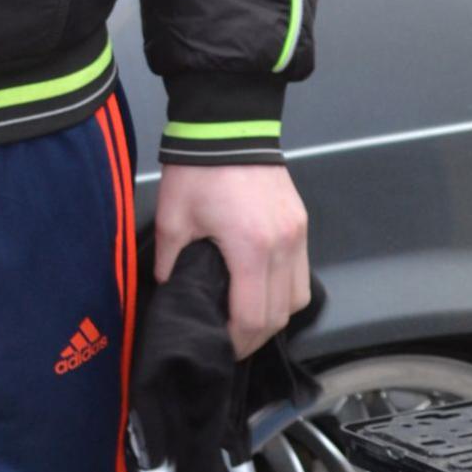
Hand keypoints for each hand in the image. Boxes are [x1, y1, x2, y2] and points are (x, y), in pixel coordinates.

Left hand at [155, 161, 309, 360]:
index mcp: (251, 248)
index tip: (218, 348)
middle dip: (254, 336)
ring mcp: (298, 234)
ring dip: (274, 316)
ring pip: (298, 298)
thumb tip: (170, 290)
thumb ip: (169, 263)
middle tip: (229, 340)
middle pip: (279, 316)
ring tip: (245, 318)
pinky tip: (261, 289)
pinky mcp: (301, 223)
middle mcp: (284, 246)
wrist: (229, 123)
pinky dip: (285, 290)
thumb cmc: (198, 170)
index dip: (235, 342)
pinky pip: (302, 273)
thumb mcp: (172, 219)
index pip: (252, 318)